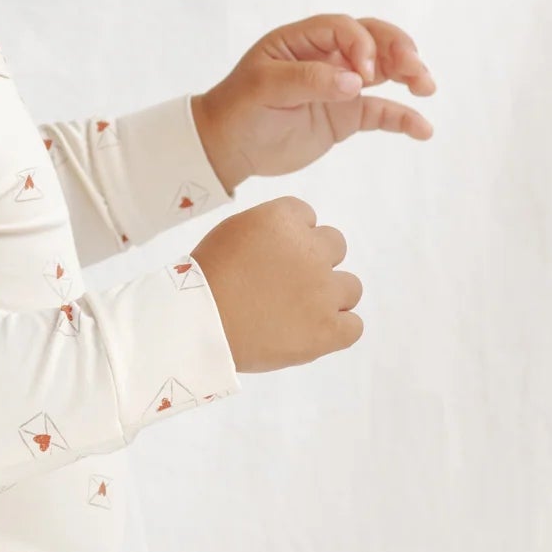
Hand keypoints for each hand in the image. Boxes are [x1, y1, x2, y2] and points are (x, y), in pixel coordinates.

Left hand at [191, 15, 435, 190]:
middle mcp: (328, 56)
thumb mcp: (265, 88)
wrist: (227, 147)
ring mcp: (340, 85)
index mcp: (304, 40)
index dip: (361, 45)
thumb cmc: (239, 109)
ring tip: (427, 87)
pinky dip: (403, 118)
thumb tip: (357, 82)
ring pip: (385, 71)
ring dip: (409, 74)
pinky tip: (424, 130)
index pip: (345, 28)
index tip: (365, 74)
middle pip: (374, 41)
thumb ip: (309, 80)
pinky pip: (381, 112)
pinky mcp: (346, 115)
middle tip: (416, 70)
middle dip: (399, 50)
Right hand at [191, 197, 361, 371]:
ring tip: (297, 313)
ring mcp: (323, 291)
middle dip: (314, 263)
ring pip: (351, 287)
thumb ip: (270, 231)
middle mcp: (311, 250)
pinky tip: (313, 333)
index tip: (269, 259)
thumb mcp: (233, 233)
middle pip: (335, 246)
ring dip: (330, 297)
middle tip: (282, 285)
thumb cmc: (205, 281)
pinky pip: (354, 326)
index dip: (289, 240)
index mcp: (284, 219)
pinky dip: (337, 330)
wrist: (197, 326)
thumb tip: (292, 242)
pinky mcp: (328, 330)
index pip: (307, 218)